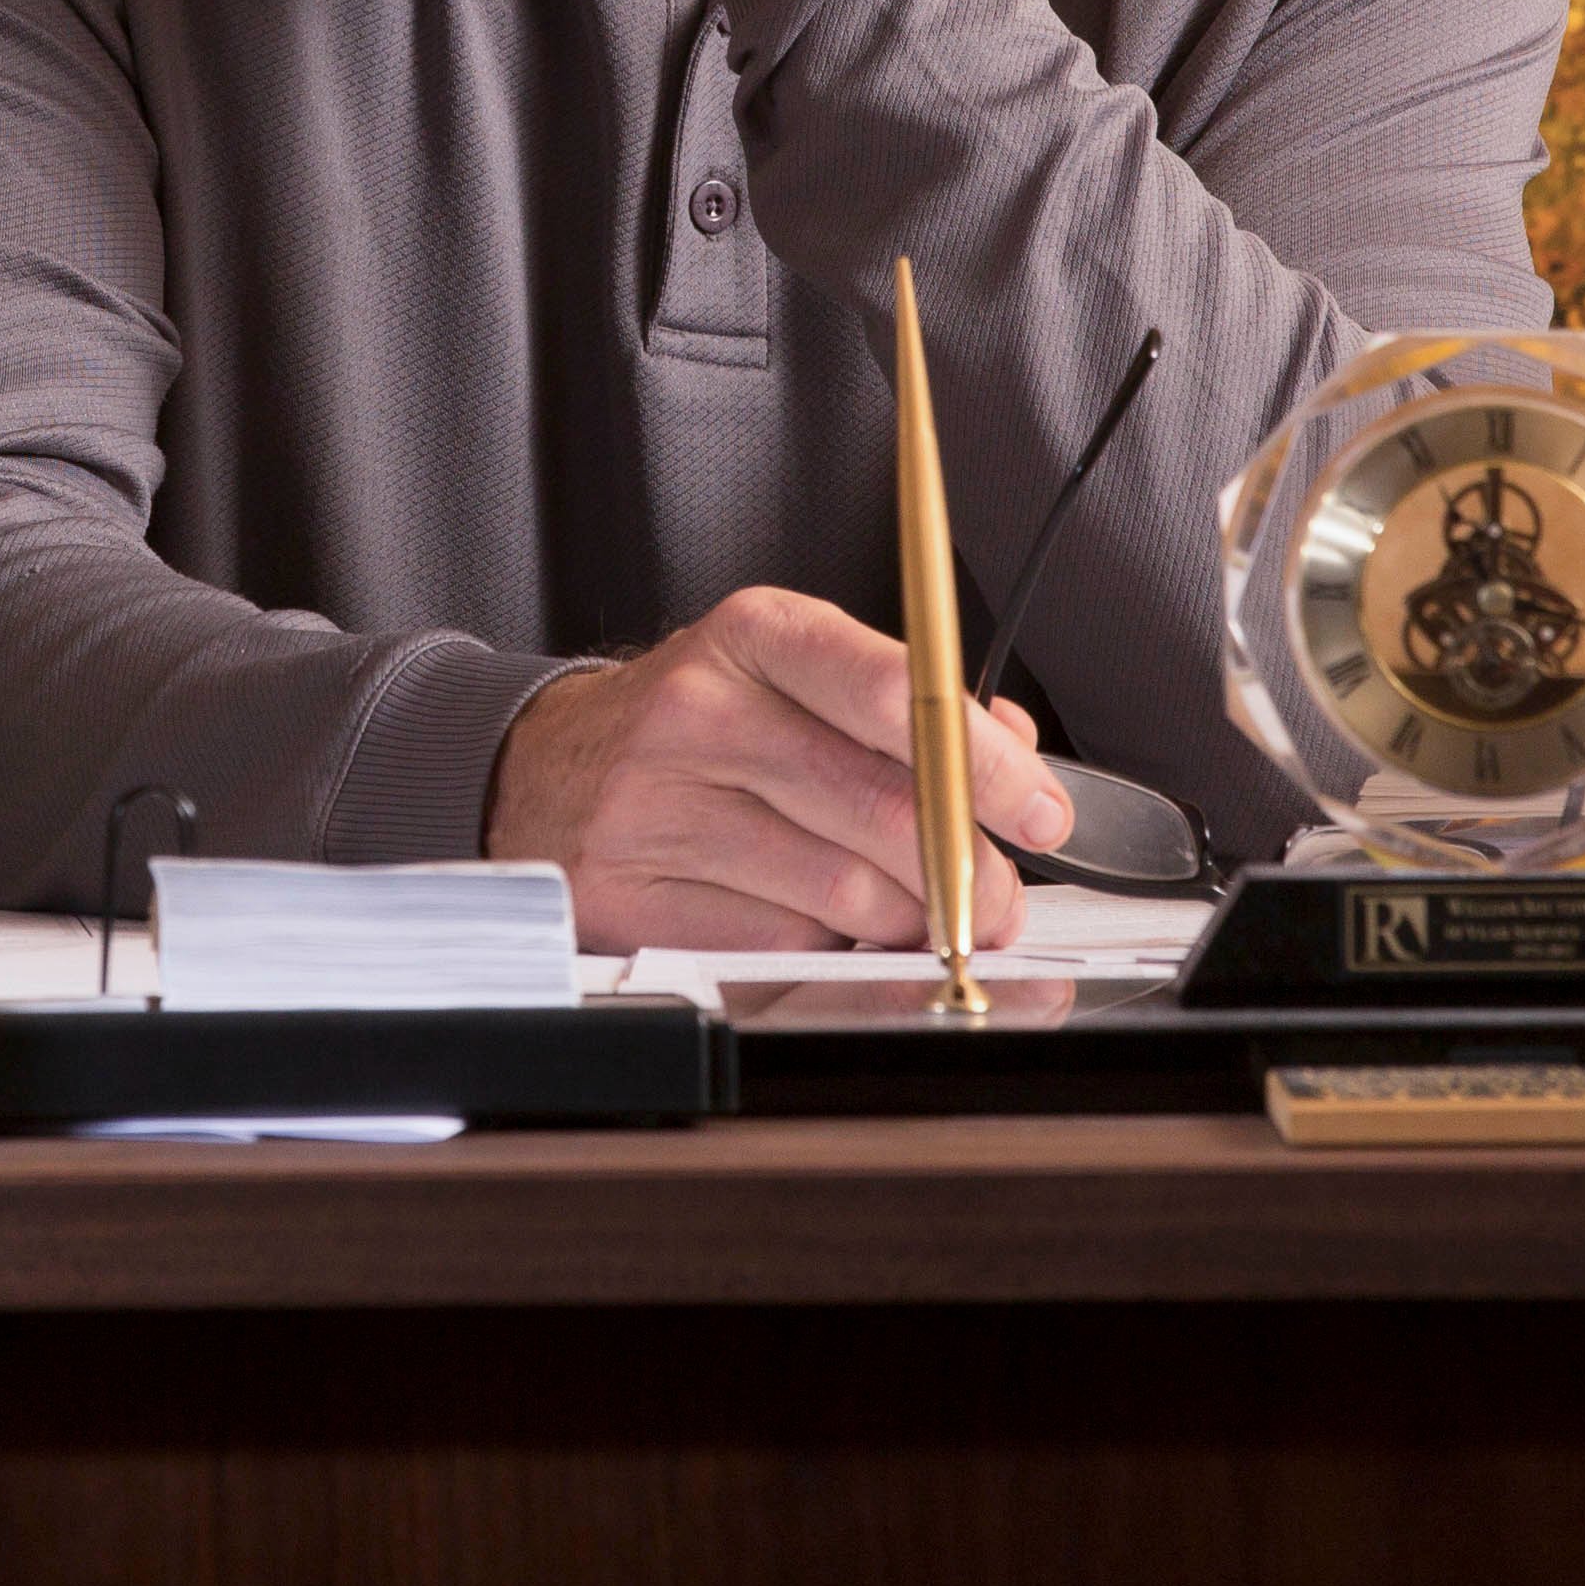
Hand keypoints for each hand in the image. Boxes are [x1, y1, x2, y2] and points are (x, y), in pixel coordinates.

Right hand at [482, 584, 1073, 952]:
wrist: (543, 766)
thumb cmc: (694, 722)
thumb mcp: (787, 672)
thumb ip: (901, 704)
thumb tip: (1011, 751)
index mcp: (753, 634)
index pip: (894, 692)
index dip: (985, 763)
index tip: (1041, 811)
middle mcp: (699, 710)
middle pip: (880, 808)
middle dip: (968, 872)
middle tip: (999, 900)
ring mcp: (657, 806)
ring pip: (840, 891)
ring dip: (904, 920)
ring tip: (914, 914)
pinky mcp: (631, 894)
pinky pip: (776, 944)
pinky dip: (822, 950)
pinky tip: (820, 927)